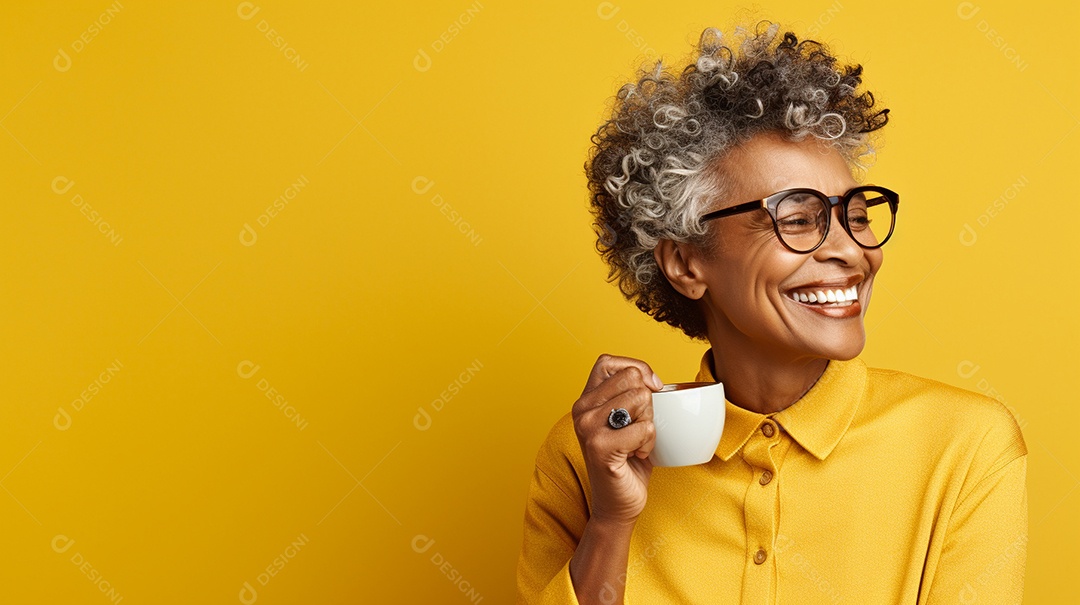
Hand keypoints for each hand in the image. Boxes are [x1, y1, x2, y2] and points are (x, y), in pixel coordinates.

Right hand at [572, 354, 663, 525]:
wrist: (617, 505)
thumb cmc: (627, 461)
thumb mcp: (627, 421)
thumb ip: (632, 395)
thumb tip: (656, 382)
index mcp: (586, 399)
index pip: (609, 361)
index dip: (636, 368)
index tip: (650, 389)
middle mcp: (581, 409)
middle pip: (632, 379)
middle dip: (648, 404)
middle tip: (638, 429)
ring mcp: (588, 427)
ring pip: (641, 399)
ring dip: (650, 425)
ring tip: (637, 443)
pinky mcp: (599, 446)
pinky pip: (645, 427)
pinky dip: (650, 443)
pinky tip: (636, 456)